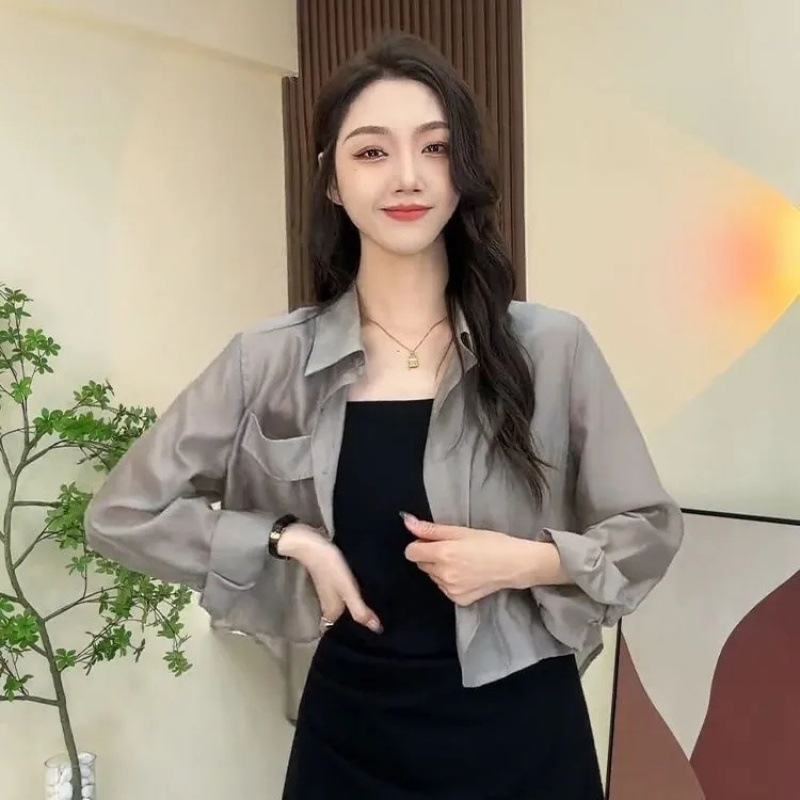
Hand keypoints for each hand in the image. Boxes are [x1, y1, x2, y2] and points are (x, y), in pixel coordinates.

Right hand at [278, 523, 382, 633]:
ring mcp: (330, 594)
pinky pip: (347, 593)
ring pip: (349, 605)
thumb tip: (377, 630)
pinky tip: (368, 590)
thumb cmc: (329, 567)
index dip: (363, 632)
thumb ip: (360, 610)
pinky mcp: (332, 581)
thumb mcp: (347, 590)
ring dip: (362, 605)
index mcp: (333, 613)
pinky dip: (356, 594)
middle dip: (364, 618)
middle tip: (388, 618)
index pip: (348, 631)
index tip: (381, 633)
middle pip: (349, 619)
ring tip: (383, 605)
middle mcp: (330, 607)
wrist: (309, 542)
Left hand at [401, 512, 554, 605]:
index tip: (432, 541)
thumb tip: (407, 521)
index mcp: (442, 554)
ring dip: (440, 568)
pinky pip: (444, 588)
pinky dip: (450, 581)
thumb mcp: (461, 530)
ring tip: (463, 561)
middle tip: (452, 549)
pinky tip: (467, 574)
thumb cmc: (491, 542)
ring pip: (433, 576)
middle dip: (430, 556)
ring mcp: (451, 590)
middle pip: (421, 564)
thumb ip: (431, 529)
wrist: (515, 564)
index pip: (411, 552)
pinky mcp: (459, 600)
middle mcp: (443, 575)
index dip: (419, 544)